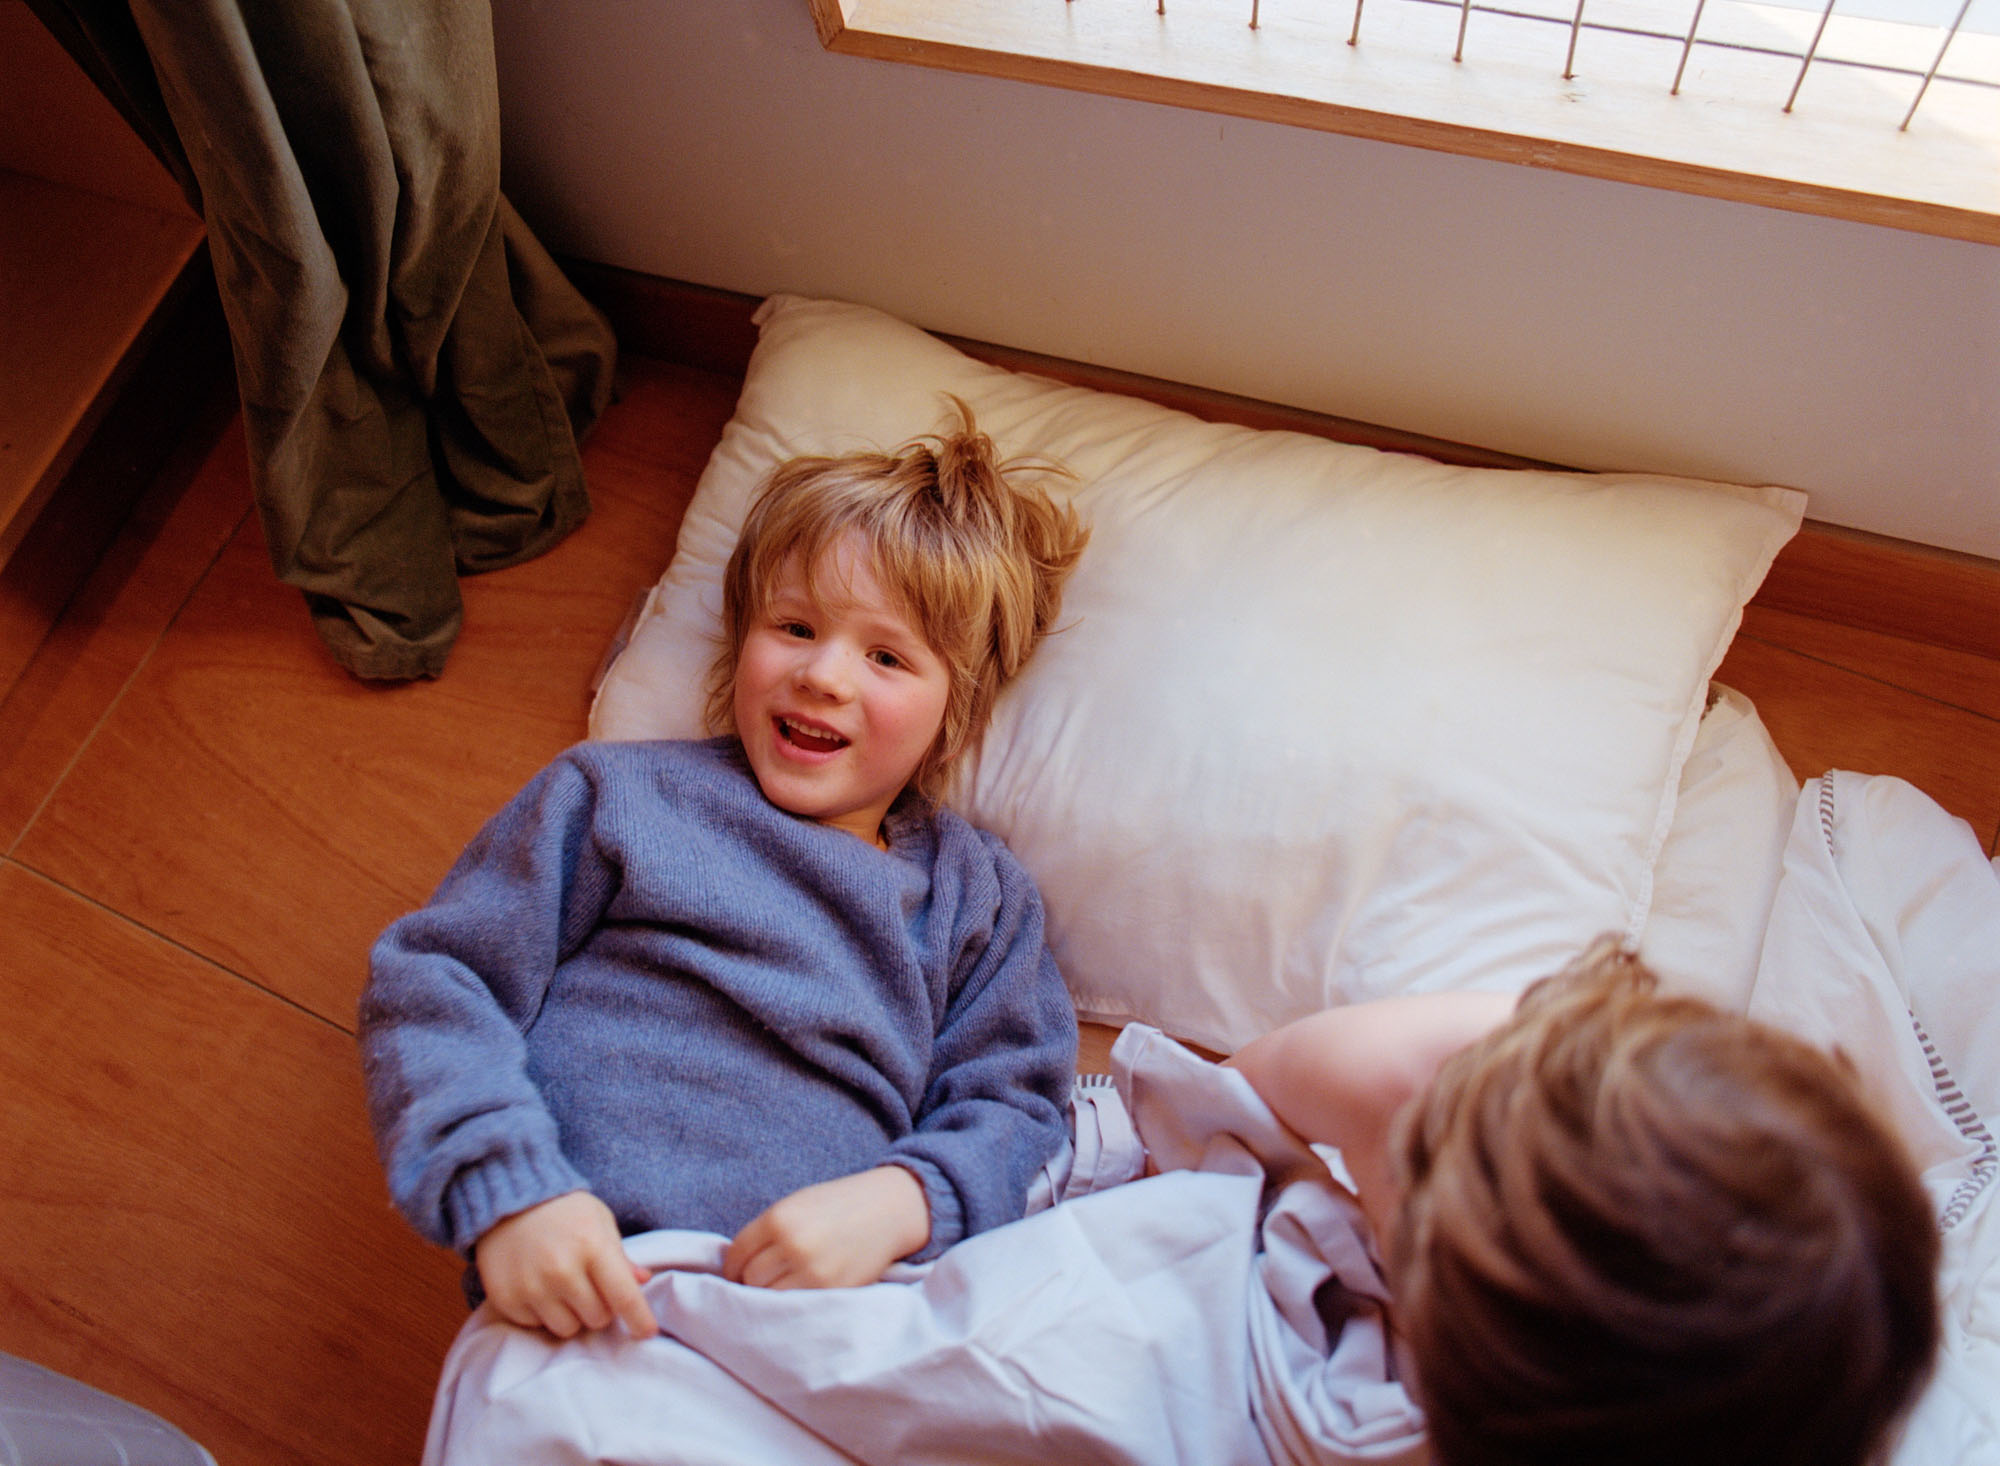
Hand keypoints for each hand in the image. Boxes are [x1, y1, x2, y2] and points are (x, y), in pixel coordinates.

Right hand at [473, 1191, 657, 1338]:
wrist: (508, 1203)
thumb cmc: (564, 1211)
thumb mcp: (600, 1221)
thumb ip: (620, 1256)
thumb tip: (642, 1281)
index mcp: (592, 1246)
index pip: (624, 1297)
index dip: (640, 1320)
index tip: (647, 1332)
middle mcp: (561, 1270)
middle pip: (597, 1319)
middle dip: (600, 1308)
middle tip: (590, 1286)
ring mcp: (531, 1287)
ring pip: (568, 1328)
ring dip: (571, 1315)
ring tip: (563, 1287)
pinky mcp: (507, 1299)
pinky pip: (537, 1326)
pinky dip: (542, 1313)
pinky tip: (538, 1287)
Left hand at [724, 1166, 929, 1289]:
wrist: (887, 1210)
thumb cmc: (837, 1206)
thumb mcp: (796, 1205)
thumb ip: (766, 1232)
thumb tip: (735, 1269)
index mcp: (779, 1219)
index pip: (737, 1254)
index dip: (731, 1268)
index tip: (735, 1275)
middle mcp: (793, 1245)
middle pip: (751, 1279)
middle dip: (750, 1283)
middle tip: (760, 1283)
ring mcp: (813, 1271)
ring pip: (770, 1297)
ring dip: (770, 1296)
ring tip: (780, 1289)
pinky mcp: (832, 1290)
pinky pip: (797, 1306)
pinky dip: (792, 1304)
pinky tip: (798, 1295)